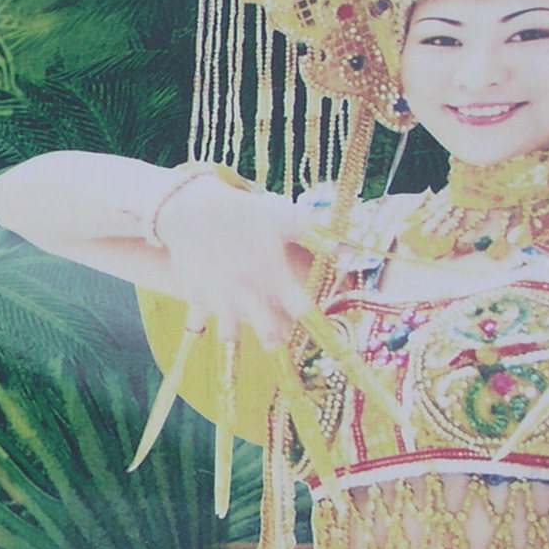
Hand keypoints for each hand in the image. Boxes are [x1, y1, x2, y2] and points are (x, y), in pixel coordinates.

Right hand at [153, 172, 309, 346]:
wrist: (193, 208)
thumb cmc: (245, 212)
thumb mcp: (288, 218)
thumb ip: (322, 238)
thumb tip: (355, 254)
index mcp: (276, 276)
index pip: (304, 310)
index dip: (317, 323)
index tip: (322, 329)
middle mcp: (250, 294)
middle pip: (270, 335)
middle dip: (275, 340)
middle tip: (276, 337)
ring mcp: (221, 299)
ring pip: (230, 337)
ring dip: (235, 336)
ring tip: (236, 332)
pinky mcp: (196, 296)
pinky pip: (196, 323)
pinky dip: (199, 325)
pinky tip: (201, 324)